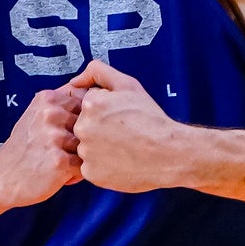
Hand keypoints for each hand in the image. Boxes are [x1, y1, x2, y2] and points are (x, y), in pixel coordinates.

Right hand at [0, 85, 83, 206]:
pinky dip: (76, 173)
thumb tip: (93, 94)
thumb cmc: (23, 148)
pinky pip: (84, 165)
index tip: (69, 130)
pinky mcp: (59, 161)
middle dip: (83, 140)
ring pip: (89, 145)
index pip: (86, 101)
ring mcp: (54, 137)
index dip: (84, 119)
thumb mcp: (37, 115)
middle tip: (63, 150)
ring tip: (61, 162)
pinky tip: (60, 173)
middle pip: (91, 124)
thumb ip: (61, 104)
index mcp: (47, 99)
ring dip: (80, 157)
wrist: (2, 176)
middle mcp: (50, 115)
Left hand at [72, 61, 186, 194]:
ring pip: (87, 148)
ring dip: (101, 148)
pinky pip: (90, 167)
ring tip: (124, 149)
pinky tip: (120, 162)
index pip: (90, 106)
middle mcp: (83, 127)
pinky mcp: (90, 172)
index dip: (107, 111)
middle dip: (101, 129)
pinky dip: (103, 167)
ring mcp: (86, 152)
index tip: (122, 118)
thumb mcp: (128, 85)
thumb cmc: (151, 120)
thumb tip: (75, 81)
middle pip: (85, 126)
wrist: (169, 154)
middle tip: (124, 134)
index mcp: (90, 104)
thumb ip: (98, 72)